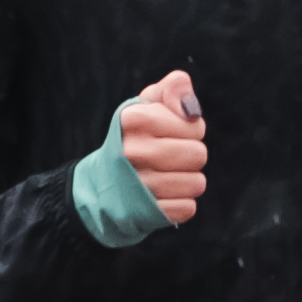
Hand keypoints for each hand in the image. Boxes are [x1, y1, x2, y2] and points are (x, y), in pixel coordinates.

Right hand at [119, 70, 205, 225]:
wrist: (103, 182)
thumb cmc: (135, 137)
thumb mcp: (148, 104)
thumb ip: (173, 89)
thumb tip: (191, 110)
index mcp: (133, 119)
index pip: (195, 126)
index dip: (189, 129)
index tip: (169, 132)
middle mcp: (131, 151)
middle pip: (199, 155)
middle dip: (190, 154)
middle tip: (168, 155)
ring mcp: (137, 184)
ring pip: (196, 183)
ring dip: (187, 180)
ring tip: (164, 176)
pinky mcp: (146, 212)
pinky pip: (188, 207)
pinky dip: (179, 203)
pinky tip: (161, 196)